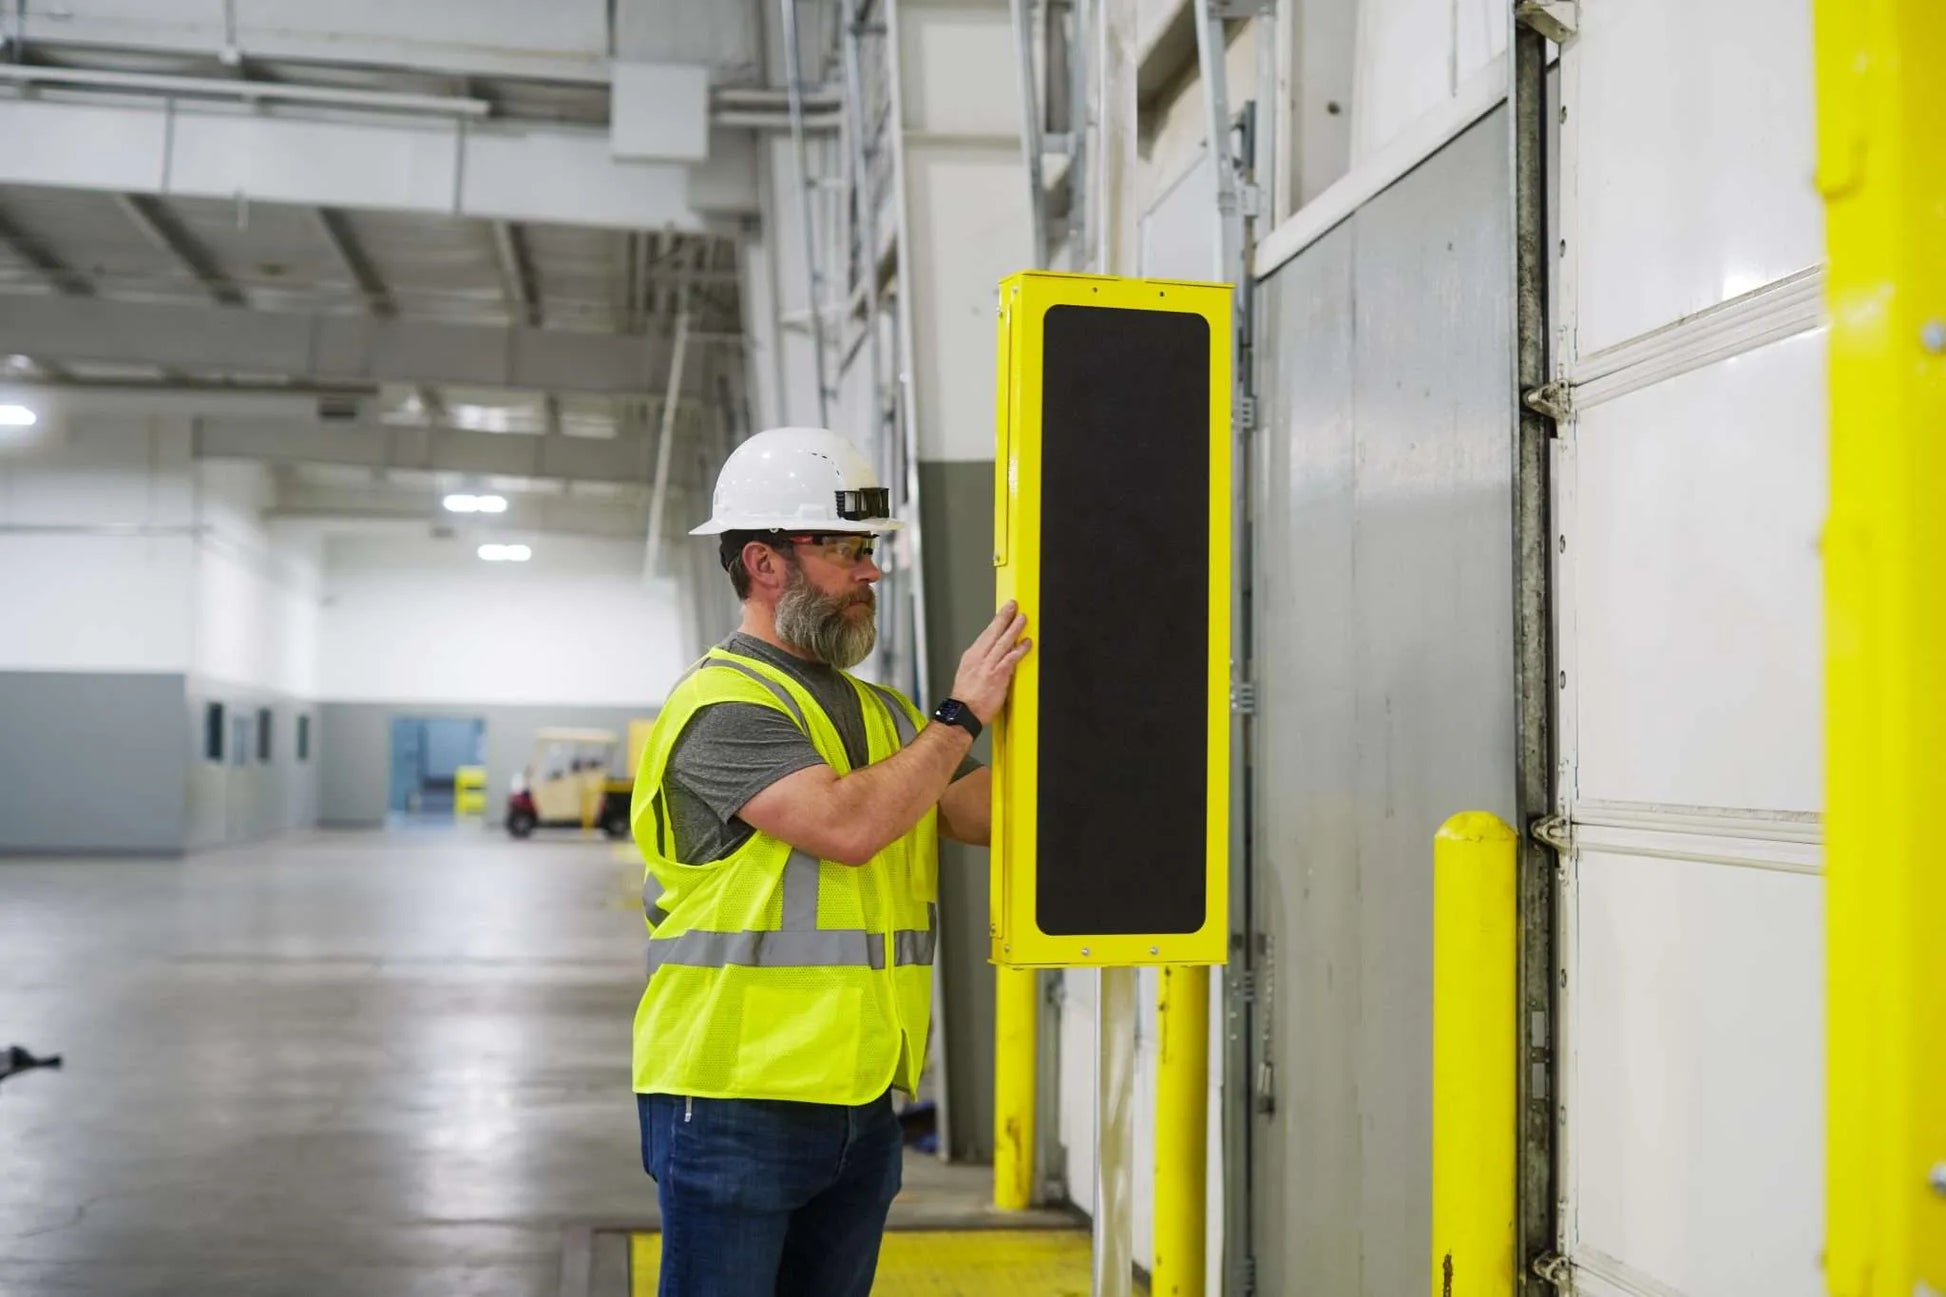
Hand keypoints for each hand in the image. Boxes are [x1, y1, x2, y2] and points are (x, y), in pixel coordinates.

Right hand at [951, 601, 1031, 724]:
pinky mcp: (998, 675)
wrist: (963, 713)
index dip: (995, 622)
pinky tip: (1027, 642)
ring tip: (1022, 618)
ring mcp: (988, 665)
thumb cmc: (966, 699)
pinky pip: (1011, 658)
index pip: (985, 634)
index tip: (1002, 613)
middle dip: (1004, 617)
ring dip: (1014, 628)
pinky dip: (1019, 649)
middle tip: (1013, 605)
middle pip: (993, 632)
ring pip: (1003, 641)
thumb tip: (991, 659)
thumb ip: (980, 664)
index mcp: (971, 656)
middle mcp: (979, 658)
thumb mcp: (967, 675)